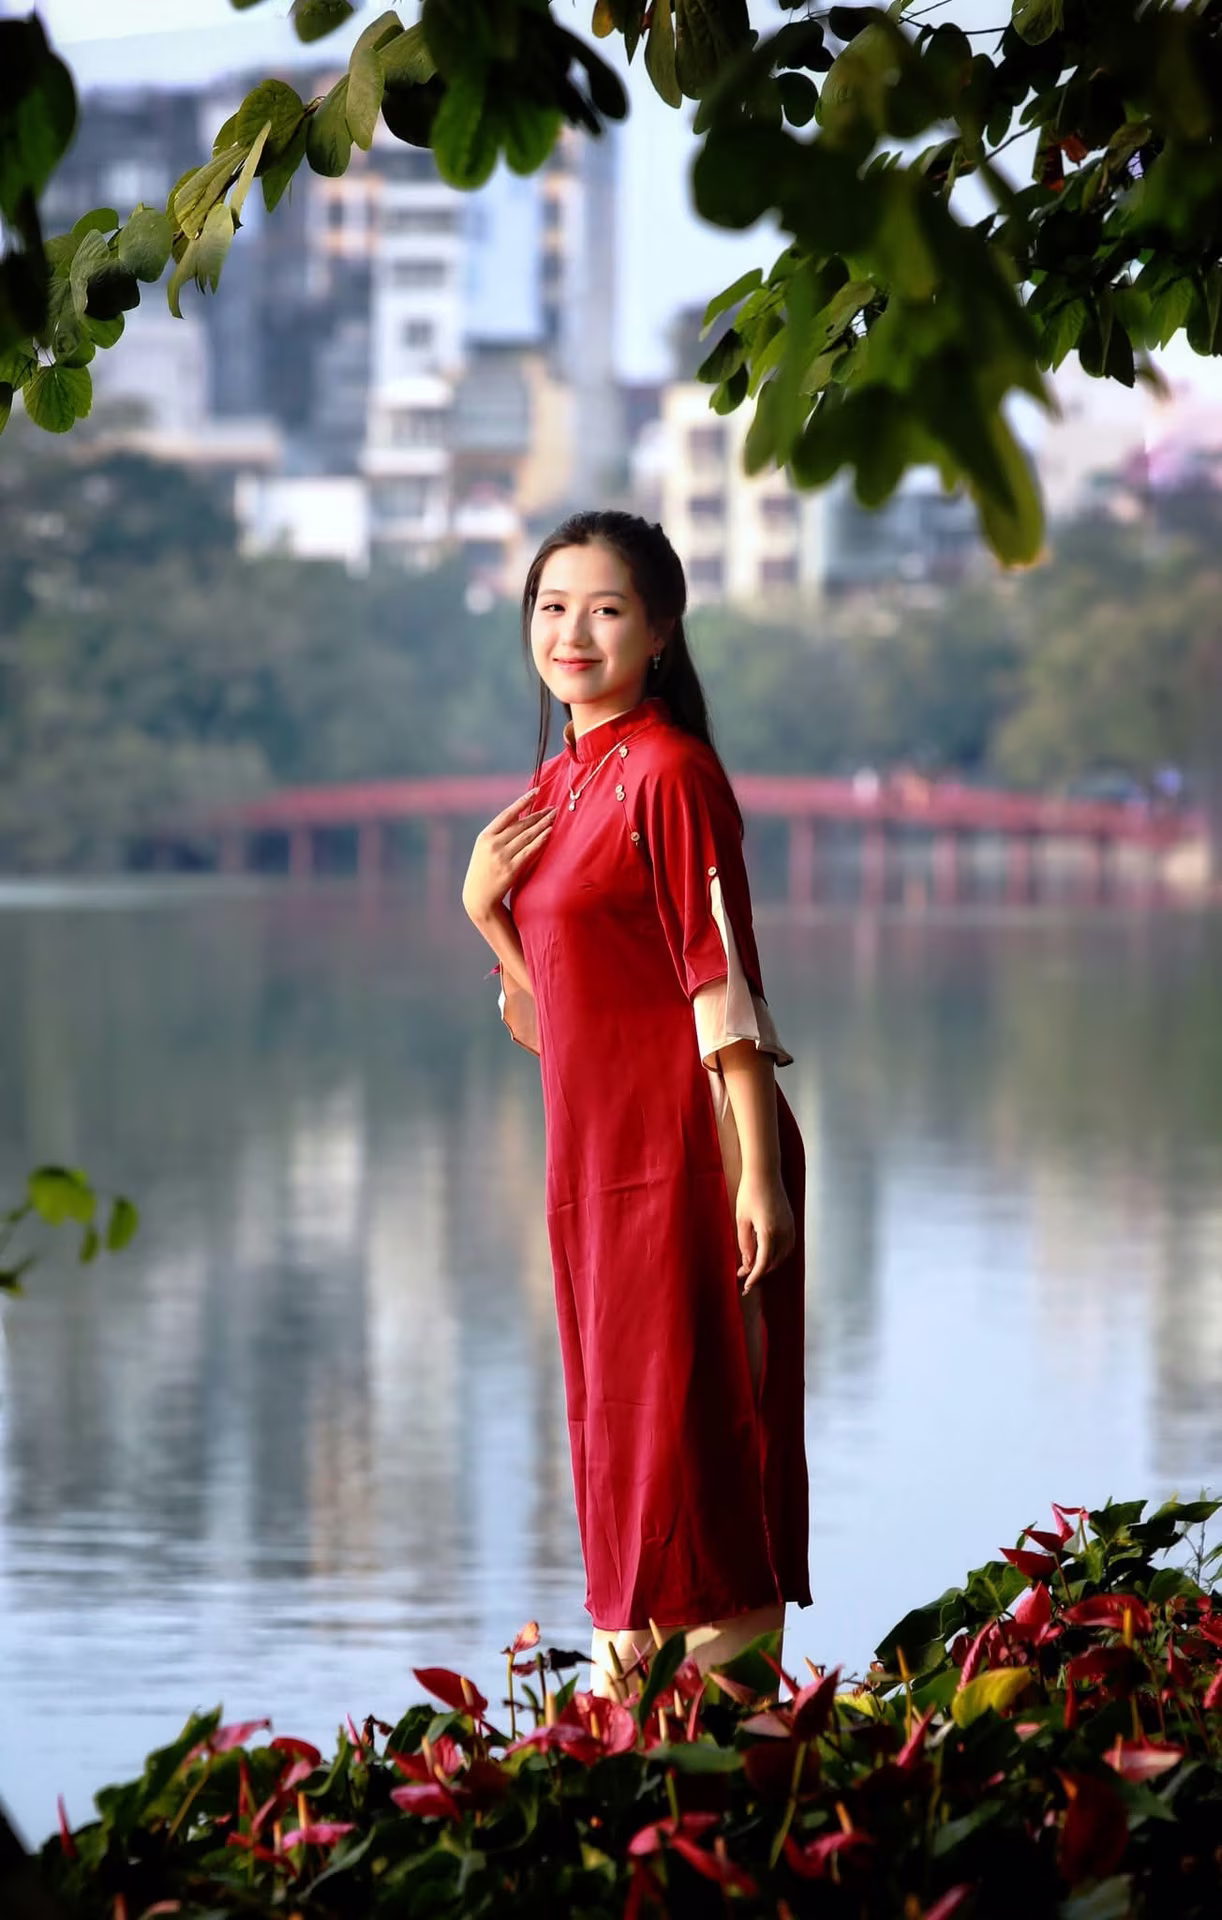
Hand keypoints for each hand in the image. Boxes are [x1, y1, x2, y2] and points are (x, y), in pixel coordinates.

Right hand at [462, 787, 555, 923]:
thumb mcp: (484, 849)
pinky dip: (540, 840)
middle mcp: (492, 844)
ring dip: (543, 824)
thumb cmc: (484, 871)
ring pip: (527, 836)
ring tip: (554, 816)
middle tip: (553, 807)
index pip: (507, 814)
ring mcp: (502, 857)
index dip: (522, 802)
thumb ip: (499, 834)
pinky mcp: (511, 869)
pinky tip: (549, 832)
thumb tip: (520, 817)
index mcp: (485, 836)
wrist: (478, 897)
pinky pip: (529, 851)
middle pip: (520, 824)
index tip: (536, 791)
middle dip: (538, 814)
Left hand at [736, 1170, 794, 1294]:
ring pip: (783, 1256)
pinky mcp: (791, 1222)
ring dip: (769, 1264)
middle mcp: (783, 1232)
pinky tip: (768, 1254)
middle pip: (773, 1262)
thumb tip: (748, 1263)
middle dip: (759, 1271)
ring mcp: (790, 1227)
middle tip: (743, 1275)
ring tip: (754, 1266)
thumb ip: (745, 1244)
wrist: (764, 1172)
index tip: (746, 1287)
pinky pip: (788, 1246)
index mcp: (769, 1233)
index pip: (763, 1264)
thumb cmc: (749, 1193)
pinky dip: (779, 1254)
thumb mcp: (742, 1220)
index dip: (754, 1278)